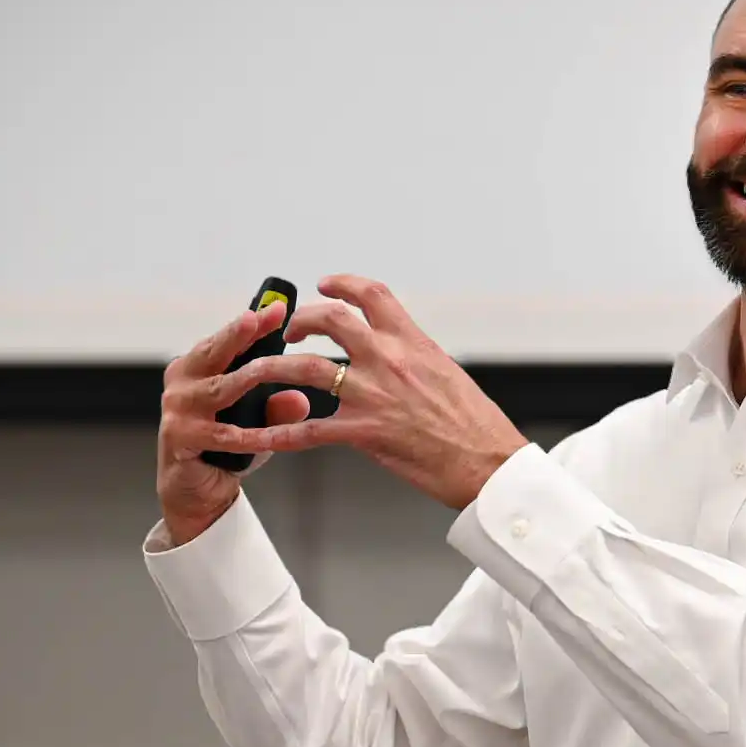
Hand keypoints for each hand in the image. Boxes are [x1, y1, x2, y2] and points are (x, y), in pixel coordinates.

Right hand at [156, 298, 311, 544]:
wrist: (197, 491)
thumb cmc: (226, 446)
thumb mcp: (257, 422)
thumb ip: (277, 408)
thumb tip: (300, 399)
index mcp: (195, 368)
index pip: (226, 340)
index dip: (251, 324)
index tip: (278, 308)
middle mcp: (181, 383)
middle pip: (214, 354)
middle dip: (238, 335)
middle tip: (258, 319)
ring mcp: (177, 411)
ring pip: (218, 390)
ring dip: (245, 380)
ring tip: (267, 369)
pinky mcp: (180, 439)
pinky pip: (222, 436)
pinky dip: (249, 437)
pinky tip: (273, 436)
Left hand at [253, 275, 530, 509]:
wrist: (487, 462)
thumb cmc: (476, 425)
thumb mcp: (447, 374)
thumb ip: (414, 360)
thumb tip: (397, 358)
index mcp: (412, 343)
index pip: (372, 296)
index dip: (342, 284)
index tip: (324, 285)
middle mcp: (388, 360)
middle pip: (329, 320)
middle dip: (300, 320)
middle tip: (288, 330)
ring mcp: (372, 395)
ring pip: (304, 367)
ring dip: (272, 366)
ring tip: (258, 370)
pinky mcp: (362, 432)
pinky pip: (308, 430)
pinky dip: (279, 433)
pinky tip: (261, 436)